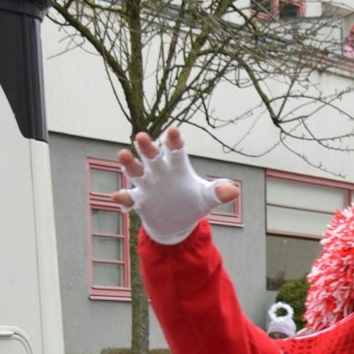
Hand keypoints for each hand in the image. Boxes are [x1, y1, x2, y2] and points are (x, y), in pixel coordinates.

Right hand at [113, 127, 242, 245]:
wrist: (177, 223)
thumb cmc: (192, 203)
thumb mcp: (207, 198)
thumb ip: (218, 192)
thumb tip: (234, 191)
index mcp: (176, 167)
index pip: (175, 151)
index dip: (174, 141)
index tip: (174, 130)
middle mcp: (159, 172)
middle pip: (151, 157)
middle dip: (146, 148)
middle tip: (141, 136)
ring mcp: (147, 185)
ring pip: (136, 172)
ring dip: (129, 164)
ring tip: (123, 155)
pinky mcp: (139, 201)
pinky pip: (129, 198)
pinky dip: (124, 198)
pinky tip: (119, 197)